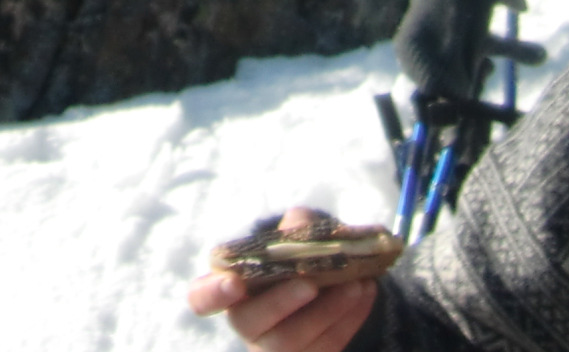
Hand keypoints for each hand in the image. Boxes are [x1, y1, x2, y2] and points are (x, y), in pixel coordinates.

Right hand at [186, 209, 383, 351]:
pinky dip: (349, 319)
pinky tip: (367, 291)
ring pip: (293, 341)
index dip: (213, 293)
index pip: (202, 298)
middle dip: (280, 303)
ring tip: (357, 283)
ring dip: (327, 312)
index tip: (234, 283)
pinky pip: (326, 347)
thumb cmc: (297, 256)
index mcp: (229, 288)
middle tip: (310, 284)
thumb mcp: (292, 235)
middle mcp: (247, 322)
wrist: (326, 279)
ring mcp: (274, 348)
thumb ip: (295, 228)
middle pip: (250, 323)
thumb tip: (305, 230)